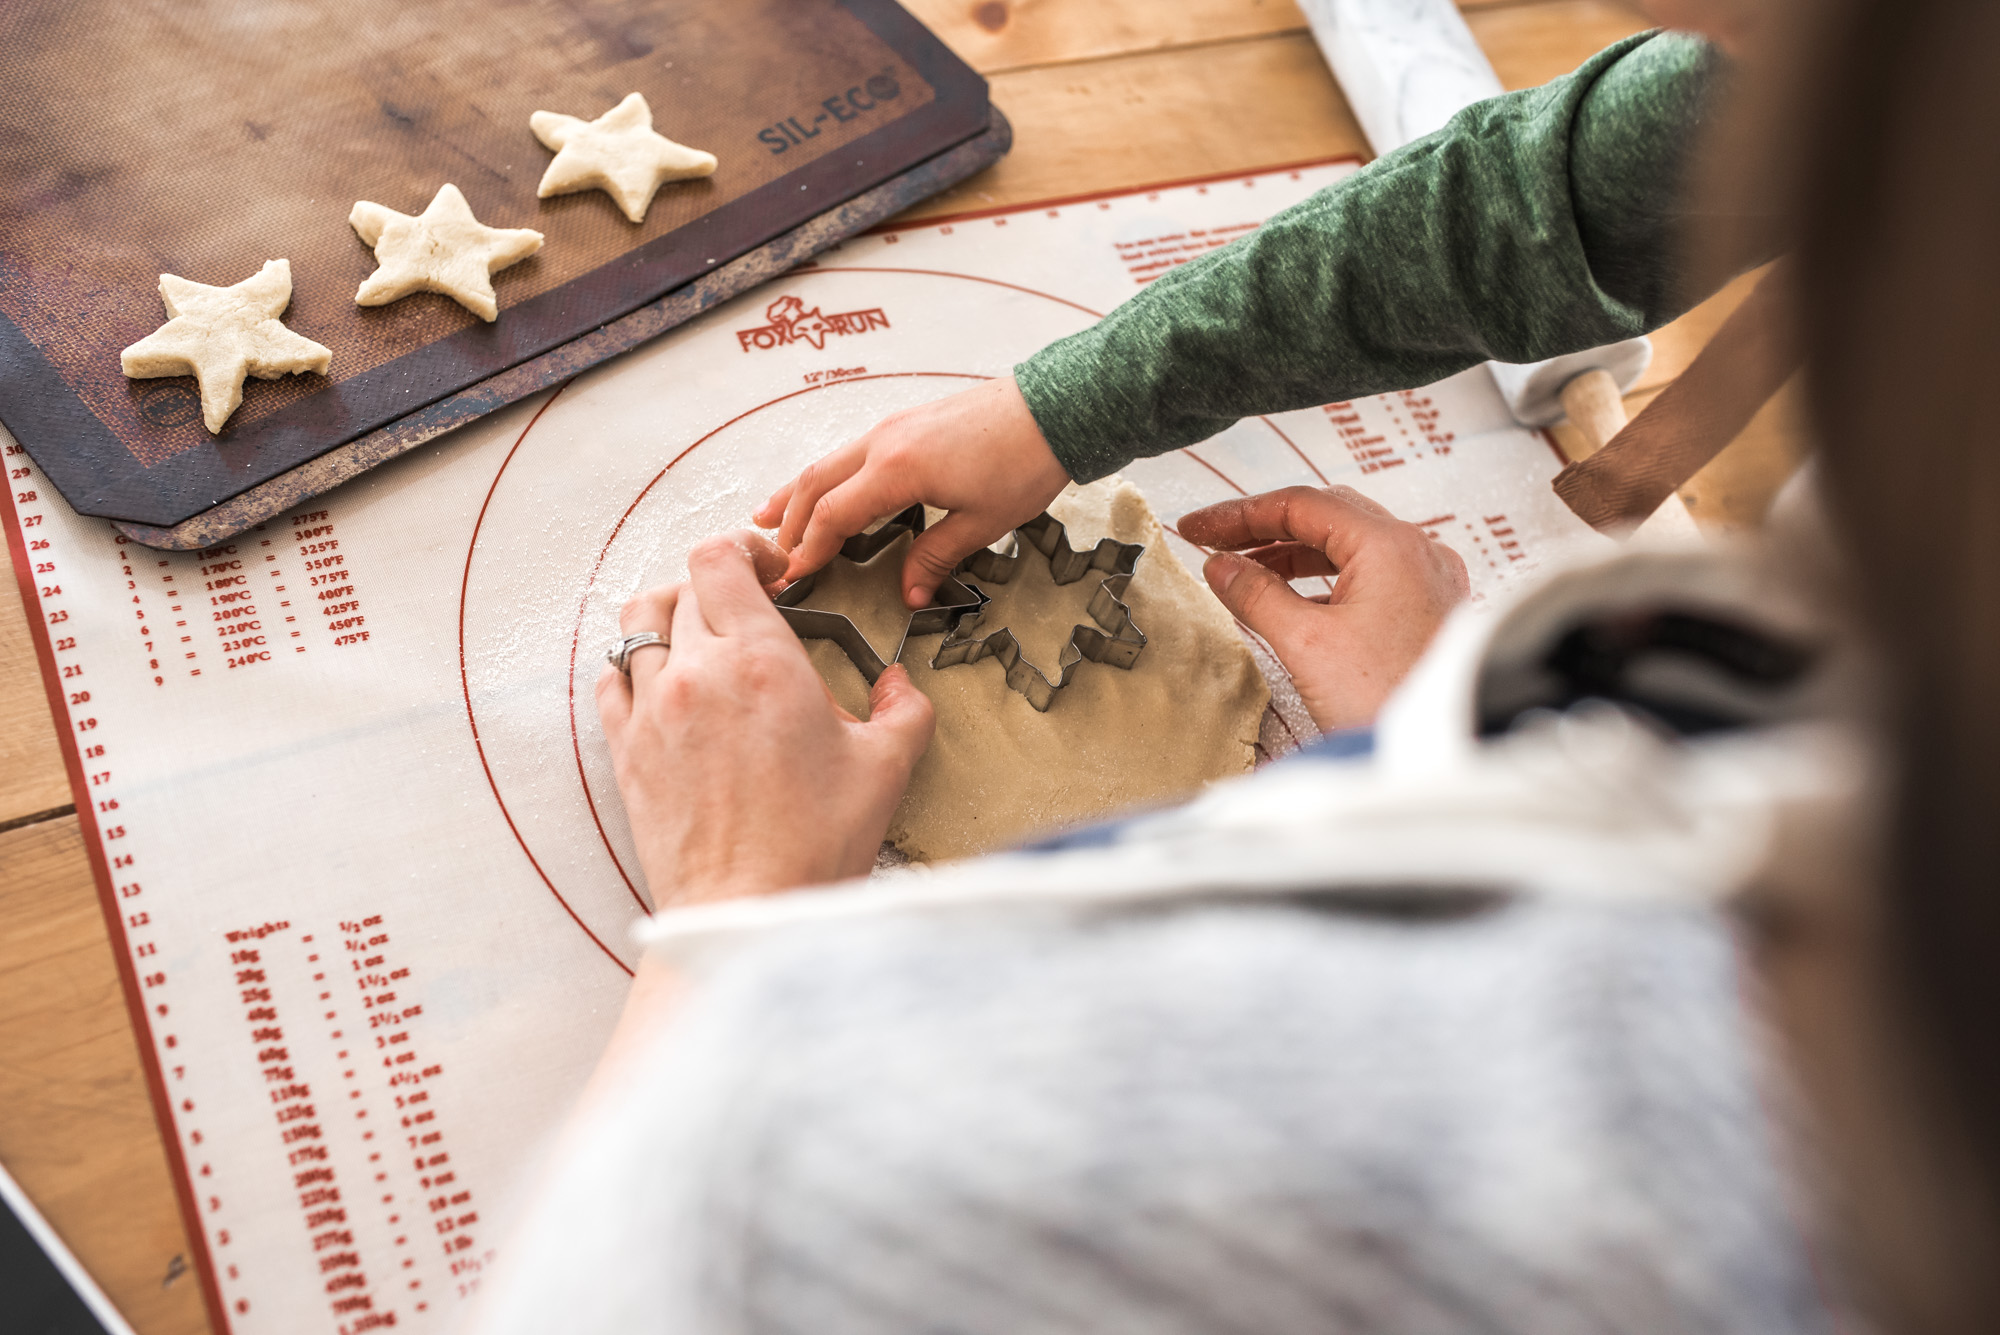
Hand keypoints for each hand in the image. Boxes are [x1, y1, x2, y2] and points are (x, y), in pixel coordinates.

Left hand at [595, 531, 934, 905]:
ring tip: (702, 636)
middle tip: (751, 607)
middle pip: (682, 585)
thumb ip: (903, 708)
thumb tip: (897, 684)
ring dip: (671, 617)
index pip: (720, 558)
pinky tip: (667, 685)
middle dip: (719, 586)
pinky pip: (612, 680)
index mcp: (761, 662)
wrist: (749, 911)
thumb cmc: (815, 845)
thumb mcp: (886, 766)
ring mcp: (653, 712)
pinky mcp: (626, 752)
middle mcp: (697, 675)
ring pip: (638, 624)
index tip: (772, 572)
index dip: (745, 550)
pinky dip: (636, 668)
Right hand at [754, 376, 1071, 608]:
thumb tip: (910, 595)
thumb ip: (936, 557)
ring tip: (771, 515)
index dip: (808, 549)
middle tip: (771, 553)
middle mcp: (884, 442)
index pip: (831, 515)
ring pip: (829, 462)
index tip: (791, 576)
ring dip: (799, 491)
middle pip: (816, 483)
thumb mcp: (981, 523)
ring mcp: (893, 426)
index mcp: (896, 470)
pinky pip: (851, 452)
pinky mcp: (908, 422)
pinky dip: (829, 475)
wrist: (1055, 409)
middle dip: (788, 519)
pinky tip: (830, 487)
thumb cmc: (1024, 464)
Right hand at [1179, 485, 1469, 731]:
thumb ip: (1256, 596)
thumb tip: (1222, 567)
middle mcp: (1417, 553)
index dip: (1239, 514)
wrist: (1440, 753)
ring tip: (1244, 572)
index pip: (1300, 505)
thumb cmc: (1389, 703)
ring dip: (1293, 555)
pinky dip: (1324, 580)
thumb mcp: (1306, 644)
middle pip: (1327, 517)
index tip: (1198, 527)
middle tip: (1217, 540)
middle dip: (1265, 528)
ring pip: (1348, 547)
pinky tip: (1293, 600)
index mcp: (1390, 546)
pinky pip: (1368, 576)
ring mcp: (1427, 581)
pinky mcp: (1428, 611)